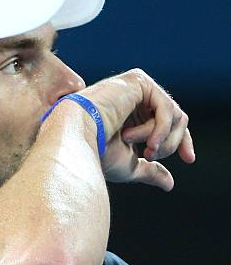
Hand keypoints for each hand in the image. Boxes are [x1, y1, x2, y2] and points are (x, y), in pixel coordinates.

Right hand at [80, 69, 194, 190]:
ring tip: (145, 149)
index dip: (179, 141)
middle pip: (176, 118)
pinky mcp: (137, 81)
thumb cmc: (95, 153)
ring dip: (163, 138)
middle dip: (170, 143)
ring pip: (174, 113)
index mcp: (130, 116)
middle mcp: (134, 99)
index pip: (167, 124)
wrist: (77, 139)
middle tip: (151, 156)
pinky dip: (160, 128)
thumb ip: (150, 170)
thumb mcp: (129, 165)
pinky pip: (164, 106)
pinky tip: (147, 142)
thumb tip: (169, 184)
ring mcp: (135, 87)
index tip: (189, 159)